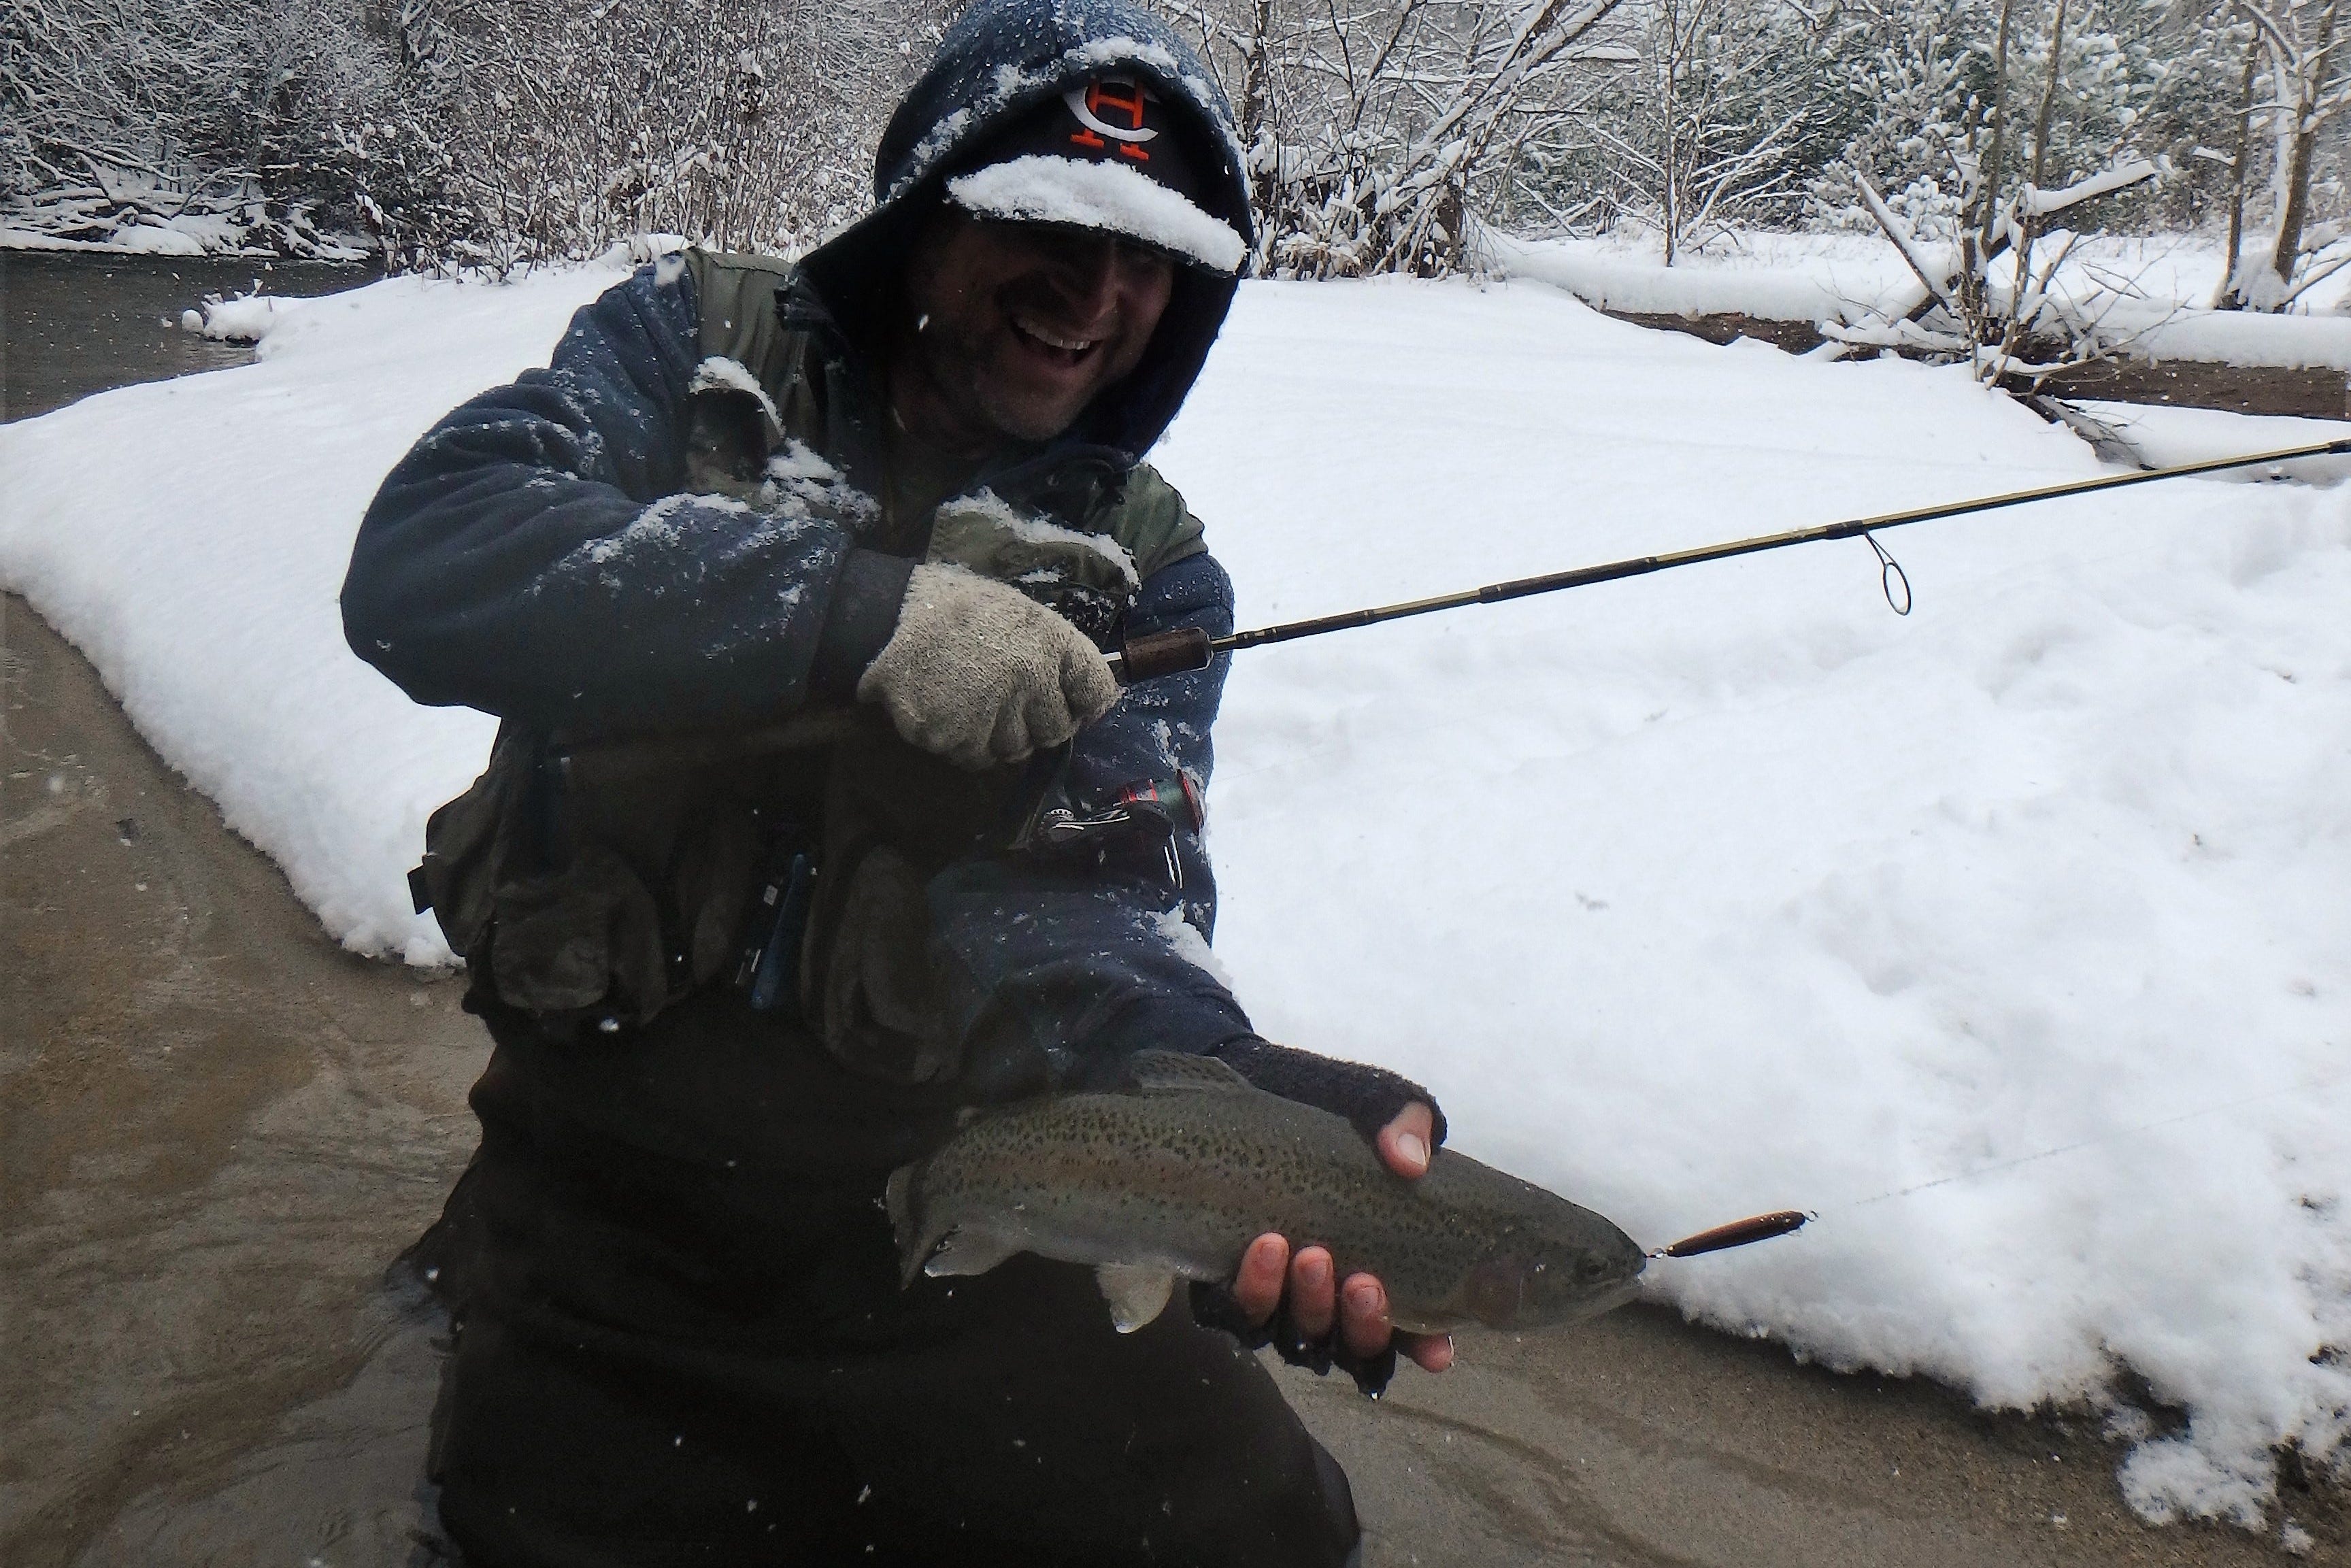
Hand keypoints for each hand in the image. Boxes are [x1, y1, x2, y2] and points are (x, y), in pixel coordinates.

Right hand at [857, 563, 1118, 768]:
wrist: (887, 612)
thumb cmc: (956, 609)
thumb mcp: (1018, 613)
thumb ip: (1053, 653)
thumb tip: (1087, 699)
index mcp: (1049, 641)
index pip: (1097, 690)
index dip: (1087, 703)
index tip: (1074, 706)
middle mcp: (1029, 679)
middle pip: (1056, 731)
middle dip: (1037, 724)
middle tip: (1007, 703)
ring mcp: (990, 711)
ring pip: (1014, 750)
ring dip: (997, 736)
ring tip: (971, 702)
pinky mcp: (951, 735)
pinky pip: (973, 757)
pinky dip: (962, 742)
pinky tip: (946, 709)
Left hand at [1231, 1101, 1453, 1374]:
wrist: (1260, 1091)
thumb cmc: (1333, 1112)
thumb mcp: (1376, 1107)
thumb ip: (1402, 1124)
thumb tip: (1410, 1160)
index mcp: (1379, 1268)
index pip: (1411, 1333)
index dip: (1425, 1349)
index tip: (1438, 1352)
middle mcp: (1330, 1299)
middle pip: (1351, 1344)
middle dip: (1360, 1321)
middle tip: (1361, 1281)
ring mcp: (1280, 1297)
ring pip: (1297, 1335)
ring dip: (1308, 1304)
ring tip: (1307, 1255)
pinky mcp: (1229, 1283)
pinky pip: (1238, 1310)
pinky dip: (1253, 1289)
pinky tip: (1264, 1248)